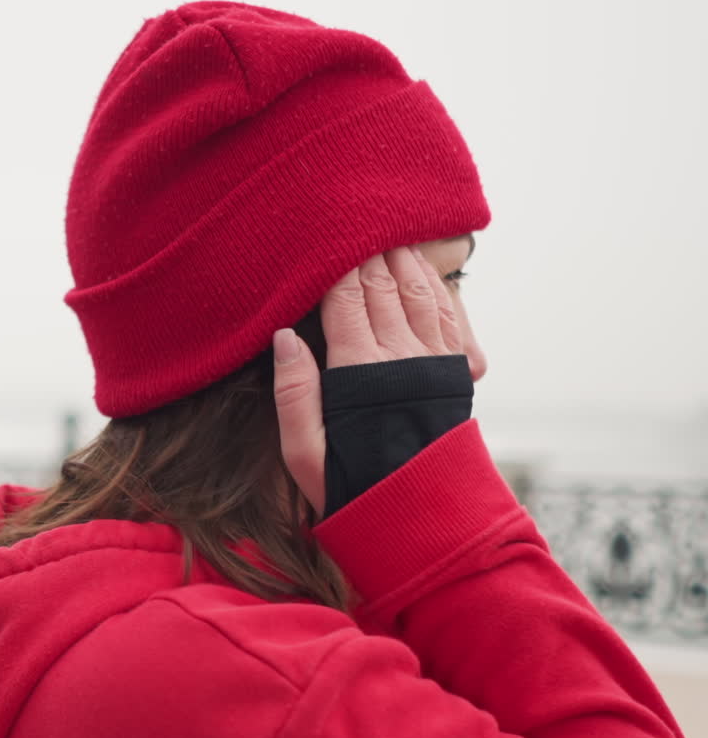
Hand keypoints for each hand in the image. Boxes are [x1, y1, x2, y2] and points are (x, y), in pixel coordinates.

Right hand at [272, 245, 463, 521]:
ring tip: (385, 230)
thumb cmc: (350, 488)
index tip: (326, 232)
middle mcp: (401, 359)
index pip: (346, 299)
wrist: (420, 521)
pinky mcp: (452, 373)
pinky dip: (430, 284)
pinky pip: (443, 315)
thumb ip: (294, 394)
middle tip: (354, 216)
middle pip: (381, 287)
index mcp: (359, 373)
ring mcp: (432, 363)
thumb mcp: (305, 454)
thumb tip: (285, 336)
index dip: (337, 263)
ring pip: (417, 292)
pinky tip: (419, 268)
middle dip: (367, 249)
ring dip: (400, 258)